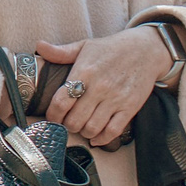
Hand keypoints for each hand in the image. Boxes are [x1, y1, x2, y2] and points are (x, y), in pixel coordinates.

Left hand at [34, 28, 165, 145]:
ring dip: (83, 132)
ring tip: (80, 127)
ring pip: (93, 128)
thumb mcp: (84, 46)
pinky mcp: (130, 107)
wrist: (146, 50)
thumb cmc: (111, 49)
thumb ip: (61, 52)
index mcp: (84, 72)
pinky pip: (113, 130)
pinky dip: (102, 138)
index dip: (52, 114)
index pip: (61, 101)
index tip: (51, 117)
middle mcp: (99, 88)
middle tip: (66, 123)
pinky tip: (96, 137)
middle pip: (75, 119)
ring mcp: (116, 99)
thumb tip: (40, 46)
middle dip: (67, 125)